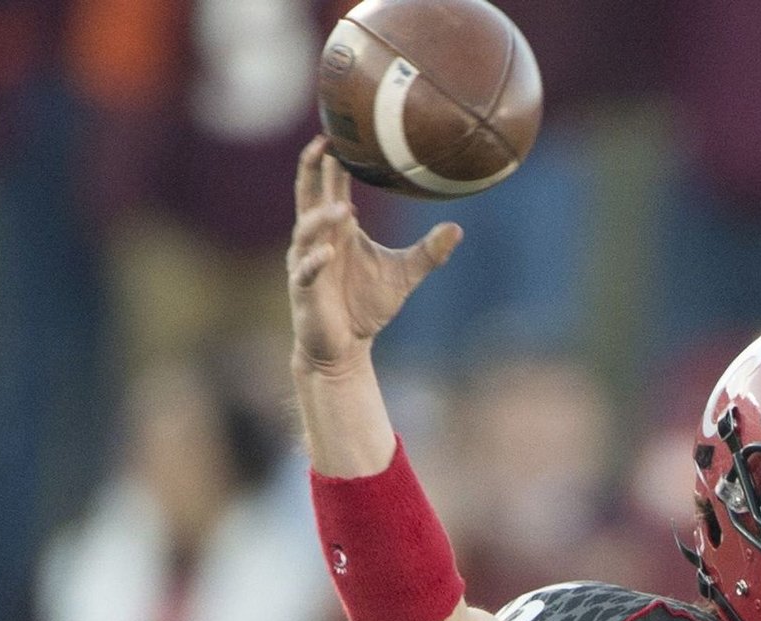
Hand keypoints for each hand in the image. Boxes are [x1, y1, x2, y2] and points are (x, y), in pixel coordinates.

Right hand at [287, 137, 460, 373]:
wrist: (345, 348)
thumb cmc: (368, 307)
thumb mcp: (405, 274)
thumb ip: (430, 251)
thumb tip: (457, 228)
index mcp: (338, 229)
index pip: (331, 186)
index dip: (333, 161)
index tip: (342, 132)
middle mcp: (317, 240)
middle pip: (307, 195)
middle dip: (311, 169)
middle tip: (324, 142)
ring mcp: (307, 263)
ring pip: (306, 231)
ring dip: (322, 218)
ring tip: (345, 208)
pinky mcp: (303, 290)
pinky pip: (306, 271)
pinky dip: (316, 260)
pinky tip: (330, 253)